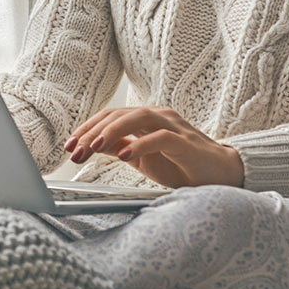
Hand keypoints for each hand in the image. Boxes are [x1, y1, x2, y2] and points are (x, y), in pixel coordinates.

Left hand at [63, 107, 243, 187]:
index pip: (109, 117)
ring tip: (93, 148)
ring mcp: (172, 125)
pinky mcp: (185, 140)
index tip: (68, 146)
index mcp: (144, 119)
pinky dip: (139, 144)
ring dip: (111, 132)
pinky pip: (159, 137)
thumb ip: (120, 147)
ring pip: (136, 118)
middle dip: (91, 133)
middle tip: (74, 151)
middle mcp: (157, 116)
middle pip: (117, 115)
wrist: (220, 173)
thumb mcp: (142, 158)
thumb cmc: (181, 164)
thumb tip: (91, 145)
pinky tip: (124, 155)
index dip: (86, 129)